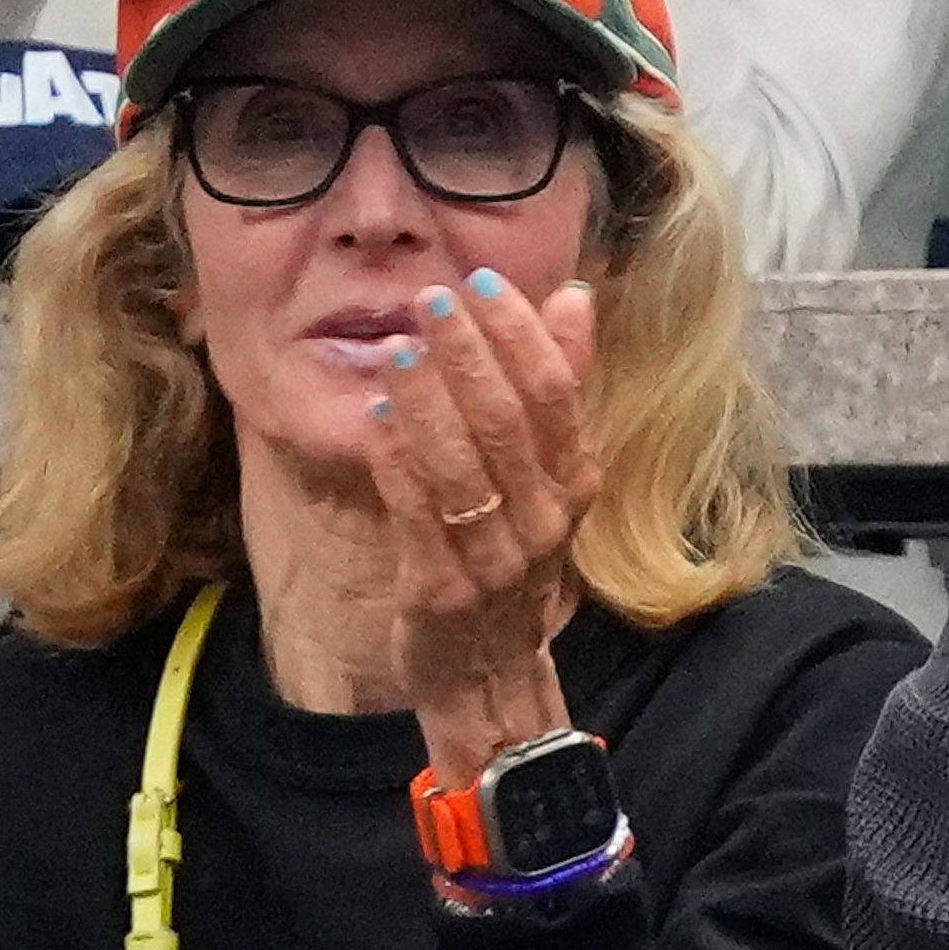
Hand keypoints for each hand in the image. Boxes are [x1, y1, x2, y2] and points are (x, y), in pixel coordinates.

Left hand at [370, 264, 595, 781]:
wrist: (486, 670)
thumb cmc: (509, 555)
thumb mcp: (546, 473)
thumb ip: (559, 386)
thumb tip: (572, 297)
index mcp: (571, 487)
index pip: (556, 396)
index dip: (521, 334)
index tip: (482, 279)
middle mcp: (542, 523)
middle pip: (508, 423)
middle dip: (468, 354)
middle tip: (431, 298)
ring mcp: (493, 561)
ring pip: (462, 466)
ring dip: (427, 401)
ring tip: (398, 347)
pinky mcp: (441, 589)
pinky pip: (417, 514)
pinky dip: (397, 460)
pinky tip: (376, 414)